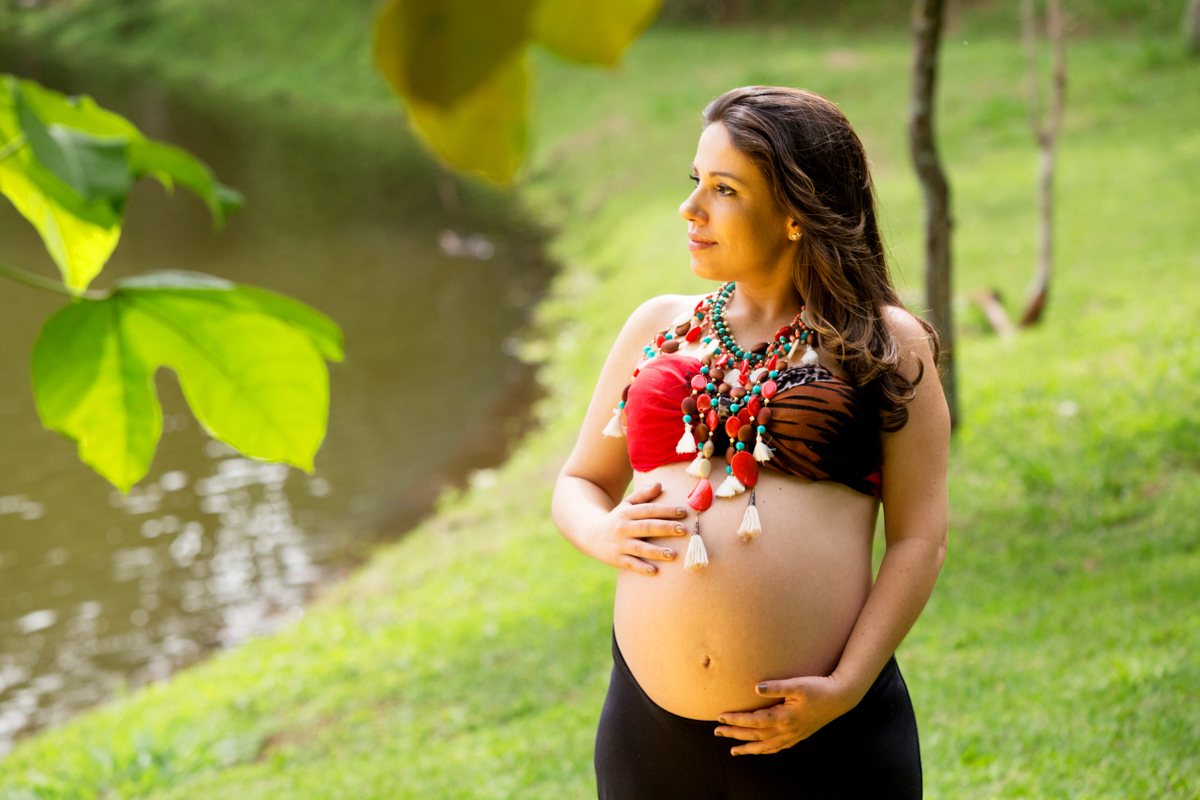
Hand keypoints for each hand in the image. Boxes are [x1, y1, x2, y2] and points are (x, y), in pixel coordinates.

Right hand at [585, 481, 688, 575]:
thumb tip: (660, 484)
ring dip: (656, 551)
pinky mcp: (617, 559)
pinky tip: (655, 572)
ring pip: (640, 548)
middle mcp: (623, 528)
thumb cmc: (618, 518)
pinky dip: (642, 568)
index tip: (684, 512)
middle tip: (684, 530)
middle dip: (666, 528)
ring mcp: (620, 544)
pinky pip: (631, 564)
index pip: (650, 510)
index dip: (667, 510)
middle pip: (647, 527)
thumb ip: (643, 494)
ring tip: (673, 554)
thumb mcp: (627, 504)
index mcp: (628, 513)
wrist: (591, 535)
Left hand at [713, 674, 858, 755]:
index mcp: (784, 717)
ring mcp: (793, 736)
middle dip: (734, 734)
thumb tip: (755, 688)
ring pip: (765, 746)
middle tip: (717, 732)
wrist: (840, 698)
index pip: (754, 721)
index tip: (721, 717)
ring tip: (732, 750)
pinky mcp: (798, 736)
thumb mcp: (797, 684)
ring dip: (747, 748)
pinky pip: (777, 748)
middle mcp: (787, 730)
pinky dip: (764, 751)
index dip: (736, 720)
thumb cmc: (818, 688)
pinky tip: (758, 750)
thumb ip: (775, 686)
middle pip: (755, 735)